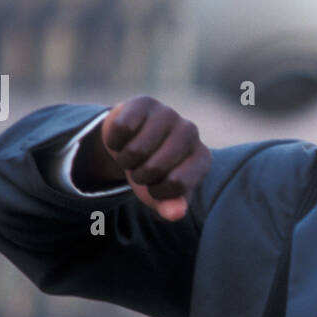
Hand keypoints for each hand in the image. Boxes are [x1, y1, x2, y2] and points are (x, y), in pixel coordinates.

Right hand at [87, 96, 210, 220]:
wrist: (134, 141)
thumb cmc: (154, 173)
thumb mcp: (161, 195)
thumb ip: (170, 208)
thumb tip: (175, 213)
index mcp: (202, 158)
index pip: (177, 185)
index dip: (158, 192)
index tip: (157, 186)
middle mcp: (191, 132)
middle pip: (154, 168)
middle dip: (140, 176)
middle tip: (142, 168)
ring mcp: (169, 114)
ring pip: (135, 150)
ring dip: (125, 160)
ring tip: (134, 154)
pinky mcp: (144, 102)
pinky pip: (121, 129)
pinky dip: (115, 141)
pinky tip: (125, 137)